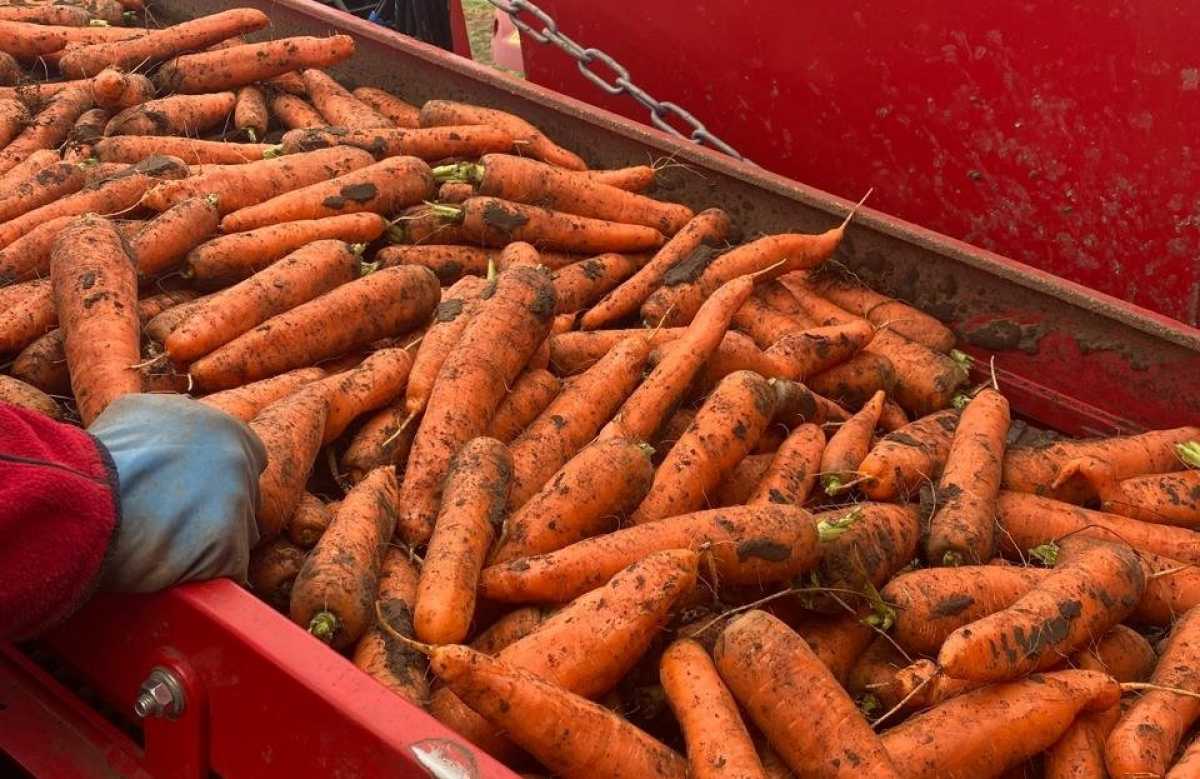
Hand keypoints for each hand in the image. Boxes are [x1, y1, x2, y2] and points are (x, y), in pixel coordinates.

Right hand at [88, 394, 266, 591]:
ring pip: (241, 533)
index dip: (219, 477)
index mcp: (227, 429)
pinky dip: (206, 574)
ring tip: (170, 547)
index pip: (245, 458)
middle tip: (178, 521)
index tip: (193, 491)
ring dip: (213, 543)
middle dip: (218, 509)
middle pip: (246, 496)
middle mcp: (241, 464)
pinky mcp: (227, 550)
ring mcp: (239, 506)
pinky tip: (177, 573)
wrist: (83, 498)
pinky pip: (228, 570)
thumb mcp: (141, 412)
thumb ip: (177, 417)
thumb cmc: (102, 455)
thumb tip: (183, 422)